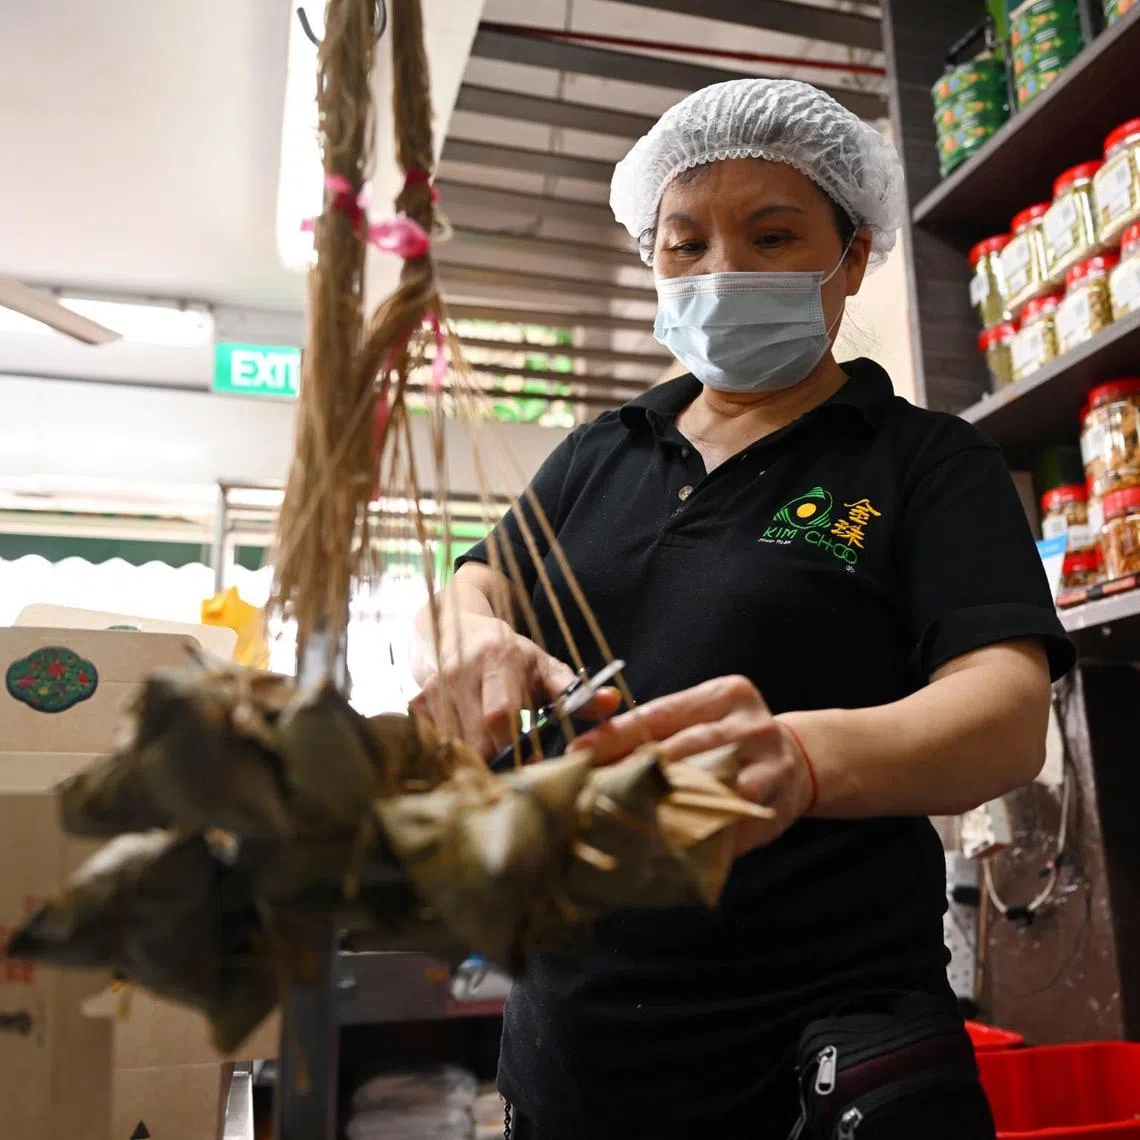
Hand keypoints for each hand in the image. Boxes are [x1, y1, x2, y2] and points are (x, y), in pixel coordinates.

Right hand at [412, 614, 619, 757]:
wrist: (455, 626)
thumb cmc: (510, 654)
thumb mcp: (544, 666)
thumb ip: (575, 690)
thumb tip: (611, 703)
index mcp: (498, 659)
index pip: (501, 714)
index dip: (514, 747)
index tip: (529, 766)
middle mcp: (461, 670)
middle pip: (473, 735)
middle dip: (492, 762)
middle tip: (511, 779)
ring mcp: (434, 686)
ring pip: (450, 742)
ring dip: (470, 762)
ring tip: (488, 772)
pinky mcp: (416, 698)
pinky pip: (429, 738)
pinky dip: (447, 754)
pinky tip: (462, 760)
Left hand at [571, 675, 814, 852]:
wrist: (799, 762)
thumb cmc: (732, 740)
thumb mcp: (703, 720)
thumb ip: (661, 731)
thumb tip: (592, 753)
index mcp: (725, 695)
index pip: (658, 713)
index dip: (615, 735)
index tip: (578, 753)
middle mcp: (749, 723)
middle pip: (679, 747)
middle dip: (632, 770)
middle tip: (592, 790)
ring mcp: (768, 761)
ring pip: (705, 782)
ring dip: (661, 802)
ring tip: (621, 814)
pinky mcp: (776, 800)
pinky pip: (727, 817)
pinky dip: (696, 829)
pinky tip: (665, 840)